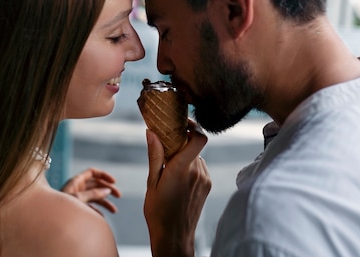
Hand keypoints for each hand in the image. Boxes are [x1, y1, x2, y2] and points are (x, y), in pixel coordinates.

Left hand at [61, 167, 121, 214]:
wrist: (49, 221)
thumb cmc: (61, 208)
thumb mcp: (78, 199)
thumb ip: (93, 194)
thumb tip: (107, 190)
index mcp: (76, 181)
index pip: (92, 172)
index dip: (104, 175)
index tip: (114, 181)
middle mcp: (77, 188)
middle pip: (96, 184)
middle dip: (108, 189)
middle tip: (118, 196)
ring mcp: (77, 198)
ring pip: (95, 196)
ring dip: (105, 202)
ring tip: (114, 211)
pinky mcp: (77, 208)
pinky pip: (90, 207)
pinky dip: (97, 211)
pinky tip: (102, 217)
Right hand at [144, 119, 210, 256]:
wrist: (174, 236)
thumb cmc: (158, 211)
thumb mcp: (151, 182)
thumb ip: (155, 155)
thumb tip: (151, 132)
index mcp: (182, 168)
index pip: (199, 138)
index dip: (193, 126)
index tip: (181, 123)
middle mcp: (197, 172)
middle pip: (194, 145)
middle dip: (180, 144)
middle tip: (165, 149)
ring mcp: (205, 179)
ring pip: (196, 157)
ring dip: (185, 157)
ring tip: (170, 171)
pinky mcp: (208, 186)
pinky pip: (200, 168)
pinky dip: (190, 167)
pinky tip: (178, 181)